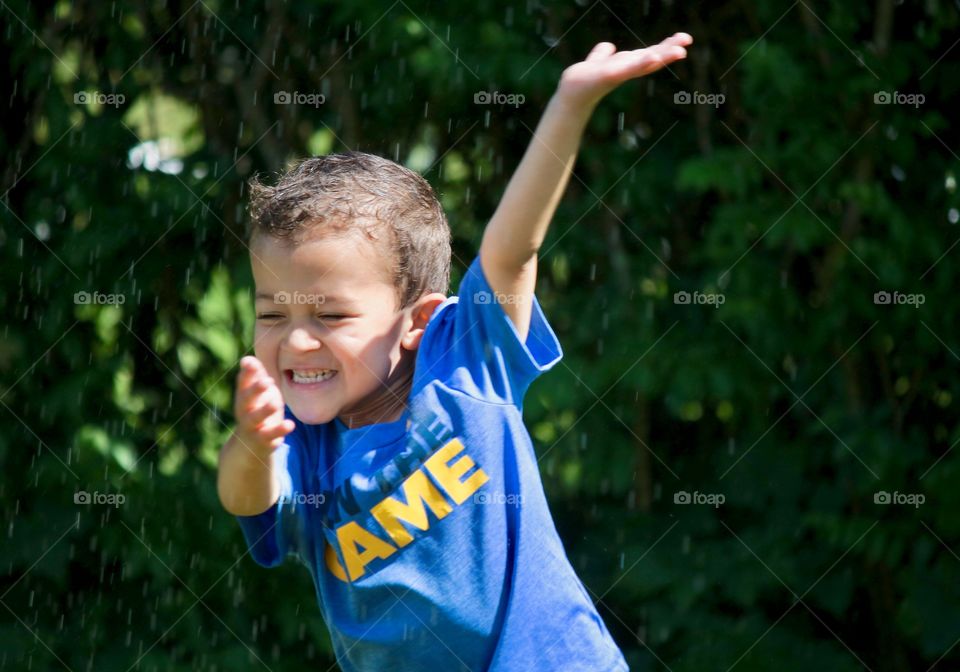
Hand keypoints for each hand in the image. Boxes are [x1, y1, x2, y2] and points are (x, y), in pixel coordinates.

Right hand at [233, 356, 294, 451]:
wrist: (249, 446)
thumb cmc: (257, 411)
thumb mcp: (256, 394)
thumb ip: (255, 377)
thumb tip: (248, 358)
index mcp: (243, 397)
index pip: (242, 383)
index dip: (246, 372)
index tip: (250, 362)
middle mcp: (244, 411)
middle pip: (246, 399)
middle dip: (255, 389)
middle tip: (267, 380)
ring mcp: (252, 426)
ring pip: (256, 418)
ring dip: (266, 410)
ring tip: (276, 403)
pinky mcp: (263, 440)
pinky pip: (270, 435)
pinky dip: (280, 430)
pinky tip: (291, 424)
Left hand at [557, 32, 692, 110]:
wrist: (570, 96)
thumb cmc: (584, 81)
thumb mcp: (596, 63)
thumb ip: (602, 55)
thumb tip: (608, 47)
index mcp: (626, 65)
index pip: (649, 53)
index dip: (666, 46)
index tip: (684, 39)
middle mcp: (625, 70)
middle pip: (650, 57)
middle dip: (669, 50)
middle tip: (687, 42)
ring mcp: (618, 74)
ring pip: (643, 63)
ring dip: (661, 57)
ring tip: (679, 52)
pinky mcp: (608, 77)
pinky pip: (627, 69)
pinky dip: (640, 64)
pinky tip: (652, 58)